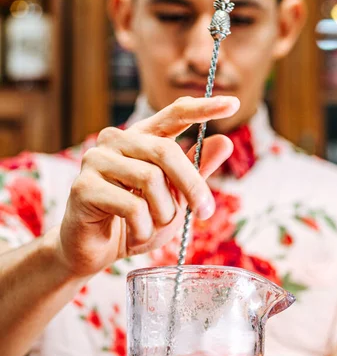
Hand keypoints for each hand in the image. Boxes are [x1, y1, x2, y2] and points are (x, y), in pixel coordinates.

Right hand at [55, 95, 238, 277]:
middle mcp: (116, 141)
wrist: (96, 252)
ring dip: (162, 214)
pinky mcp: (84, 187)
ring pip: (150, 180)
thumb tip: (225, 142)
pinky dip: (143, 229)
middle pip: (166, 152)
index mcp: (140, 138)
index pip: (173, 114)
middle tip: (204, 212)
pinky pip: (132, 206)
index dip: (202, 108)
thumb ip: (195, 170)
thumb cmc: (135, 222)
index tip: (233, 103)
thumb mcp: (174, 198)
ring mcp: (96, 161)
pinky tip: (136, 235)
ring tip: (153, 228)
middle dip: (191, 187)